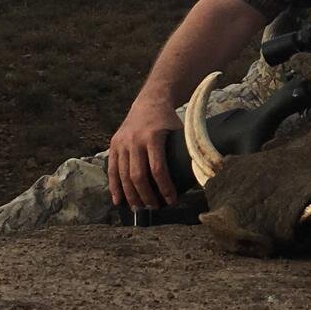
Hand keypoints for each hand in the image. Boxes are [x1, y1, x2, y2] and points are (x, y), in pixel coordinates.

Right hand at [108, 95, 181, 209]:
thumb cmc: (168, 120)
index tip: (171, 200)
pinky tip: (118, 201)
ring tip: (139, 208)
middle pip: (138, 175)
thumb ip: (186, 150)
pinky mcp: (114, 145)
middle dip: (146, 195)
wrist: (150, 101)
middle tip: (154, 207)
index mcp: (153, 136)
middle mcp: (134, 140)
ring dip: (130, 195)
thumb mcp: (180, 130)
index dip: (164, 187)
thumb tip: (198, 174)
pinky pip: (111, 170)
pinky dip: (114, 187)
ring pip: (123, 175)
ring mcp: (122, 143)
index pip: (158, 168)